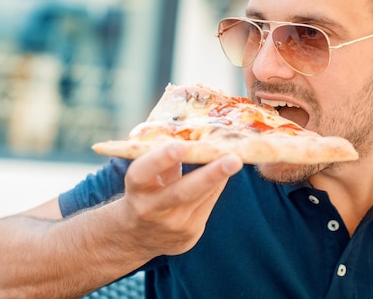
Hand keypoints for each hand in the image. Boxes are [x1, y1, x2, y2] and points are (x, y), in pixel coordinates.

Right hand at [120, 142, 242, 256]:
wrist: (136, 238)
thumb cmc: (144, 193)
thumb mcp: (144, 177)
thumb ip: (163, 159)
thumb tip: (190, 133)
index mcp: (136, 190)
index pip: (143, 174)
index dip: (160, 159)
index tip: (180, 146)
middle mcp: (152, 211)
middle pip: (183, 192)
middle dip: (210, 175)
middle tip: (233, 160)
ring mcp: (173, 225)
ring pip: (202, 197)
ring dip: (220, 177)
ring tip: (236, 160)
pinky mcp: (190, 233)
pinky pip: (208, 203)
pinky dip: (218, 184)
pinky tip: (227, 169)